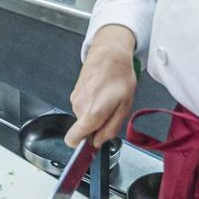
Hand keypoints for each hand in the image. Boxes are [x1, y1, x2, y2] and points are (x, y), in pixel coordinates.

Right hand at [67, 26, 137, 146]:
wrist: (110, 53)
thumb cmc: (119, 77)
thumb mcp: (125, 106)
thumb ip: (111, 128)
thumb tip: (99, 142)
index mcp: (91, 114)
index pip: (73, 140)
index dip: (82, 145)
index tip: (94, 140)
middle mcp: (79, 107)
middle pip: (82, 129)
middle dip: (96, 126)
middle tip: (111, 111)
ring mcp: (75, 99)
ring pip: (83, 118)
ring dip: (95, 113)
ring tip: (108, 99)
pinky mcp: (75, 93)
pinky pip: (83, 107)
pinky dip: (92, 104)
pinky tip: (102, 92)